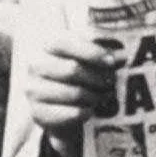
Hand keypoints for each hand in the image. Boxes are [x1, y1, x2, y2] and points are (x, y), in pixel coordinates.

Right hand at [26, 30, 121, 156]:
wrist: (56, 105)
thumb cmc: (74, 74)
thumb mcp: (86, 57)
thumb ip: (102, 53)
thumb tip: (123, 56)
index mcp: (45, 45)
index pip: (65, 43)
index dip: (91, 52)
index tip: (111, 62)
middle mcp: (34, 65)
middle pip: (72, 70)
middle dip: (97, 77)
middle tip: (111, 82)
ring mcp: (33, 90)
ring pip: (73, 93)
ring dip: (95, 95)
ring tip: (104, 95)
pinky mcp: (38, 113)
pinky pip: (71, 113)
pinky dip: (87, 111)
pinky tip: (91, 109)